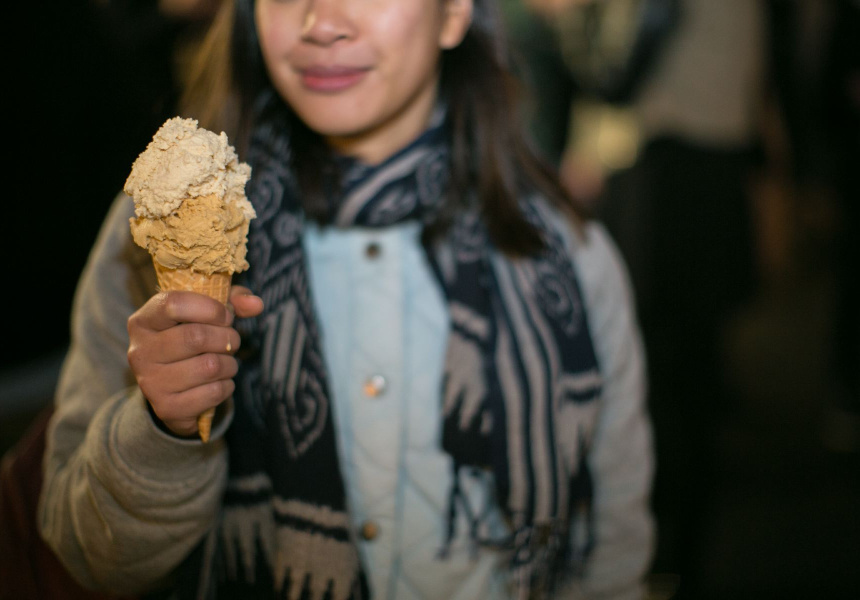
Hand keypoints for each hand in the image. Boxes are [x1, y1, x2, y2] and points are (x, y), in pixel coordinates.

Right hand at [127, 286, 263, 436]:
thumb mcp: (205, 313)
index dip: (211, 308)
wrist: (172, 389)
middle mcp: (140, 351)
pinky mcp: (167, 408)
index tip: (226, 316)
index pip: (174, 304)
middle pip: (196, 337)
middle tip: (231, 341)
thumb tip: (256, 304)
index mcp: (143, 321)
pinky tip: (219, 382)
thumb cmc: (191, 339)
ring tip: (225, 362)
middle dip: (227, 338)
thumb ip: (231, 300)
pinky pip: (213, 392)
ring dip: (229, 364)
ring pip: (209, 367)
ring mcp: (150, 382)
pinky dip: (226, 386)